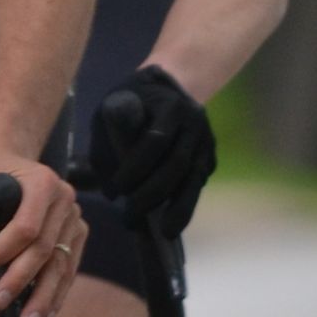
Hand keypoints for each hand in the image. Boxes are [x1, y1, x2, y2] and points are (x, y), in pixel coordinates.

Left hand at [0, 153, 84, 316]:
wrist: (5, 161)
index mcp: (41, 183)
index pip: (26, 227)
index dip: (2, 251)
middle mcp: (64, 199)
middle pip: (45, 249)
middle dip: (21, 280)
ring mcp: (73, 218)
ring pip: (61, 264)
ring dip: (44, 296)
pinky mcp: (76, 233)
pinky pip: (69, 267)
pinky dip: (58, 292)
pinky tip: (47, 314)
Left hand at [89, 64, 215, 235]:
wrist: (170, 82)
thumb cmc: (129, 100)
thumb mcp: (109, 110)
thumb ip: (105, 146)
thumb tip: (111, 193)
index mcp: (169, 105)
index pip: (155, 139)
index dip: (136, 168)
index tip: (117, 189)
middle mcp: (194, 121)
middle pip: (177, 164)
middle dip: (153, 194)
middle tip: (130, 218)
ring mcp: (206, 139)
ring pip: (195, 178)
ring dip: (179, 208)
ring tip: (165, 234)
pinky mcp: (210, 154)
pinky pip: (198, 182)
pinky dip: (187, 203)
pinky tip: (174, 222)